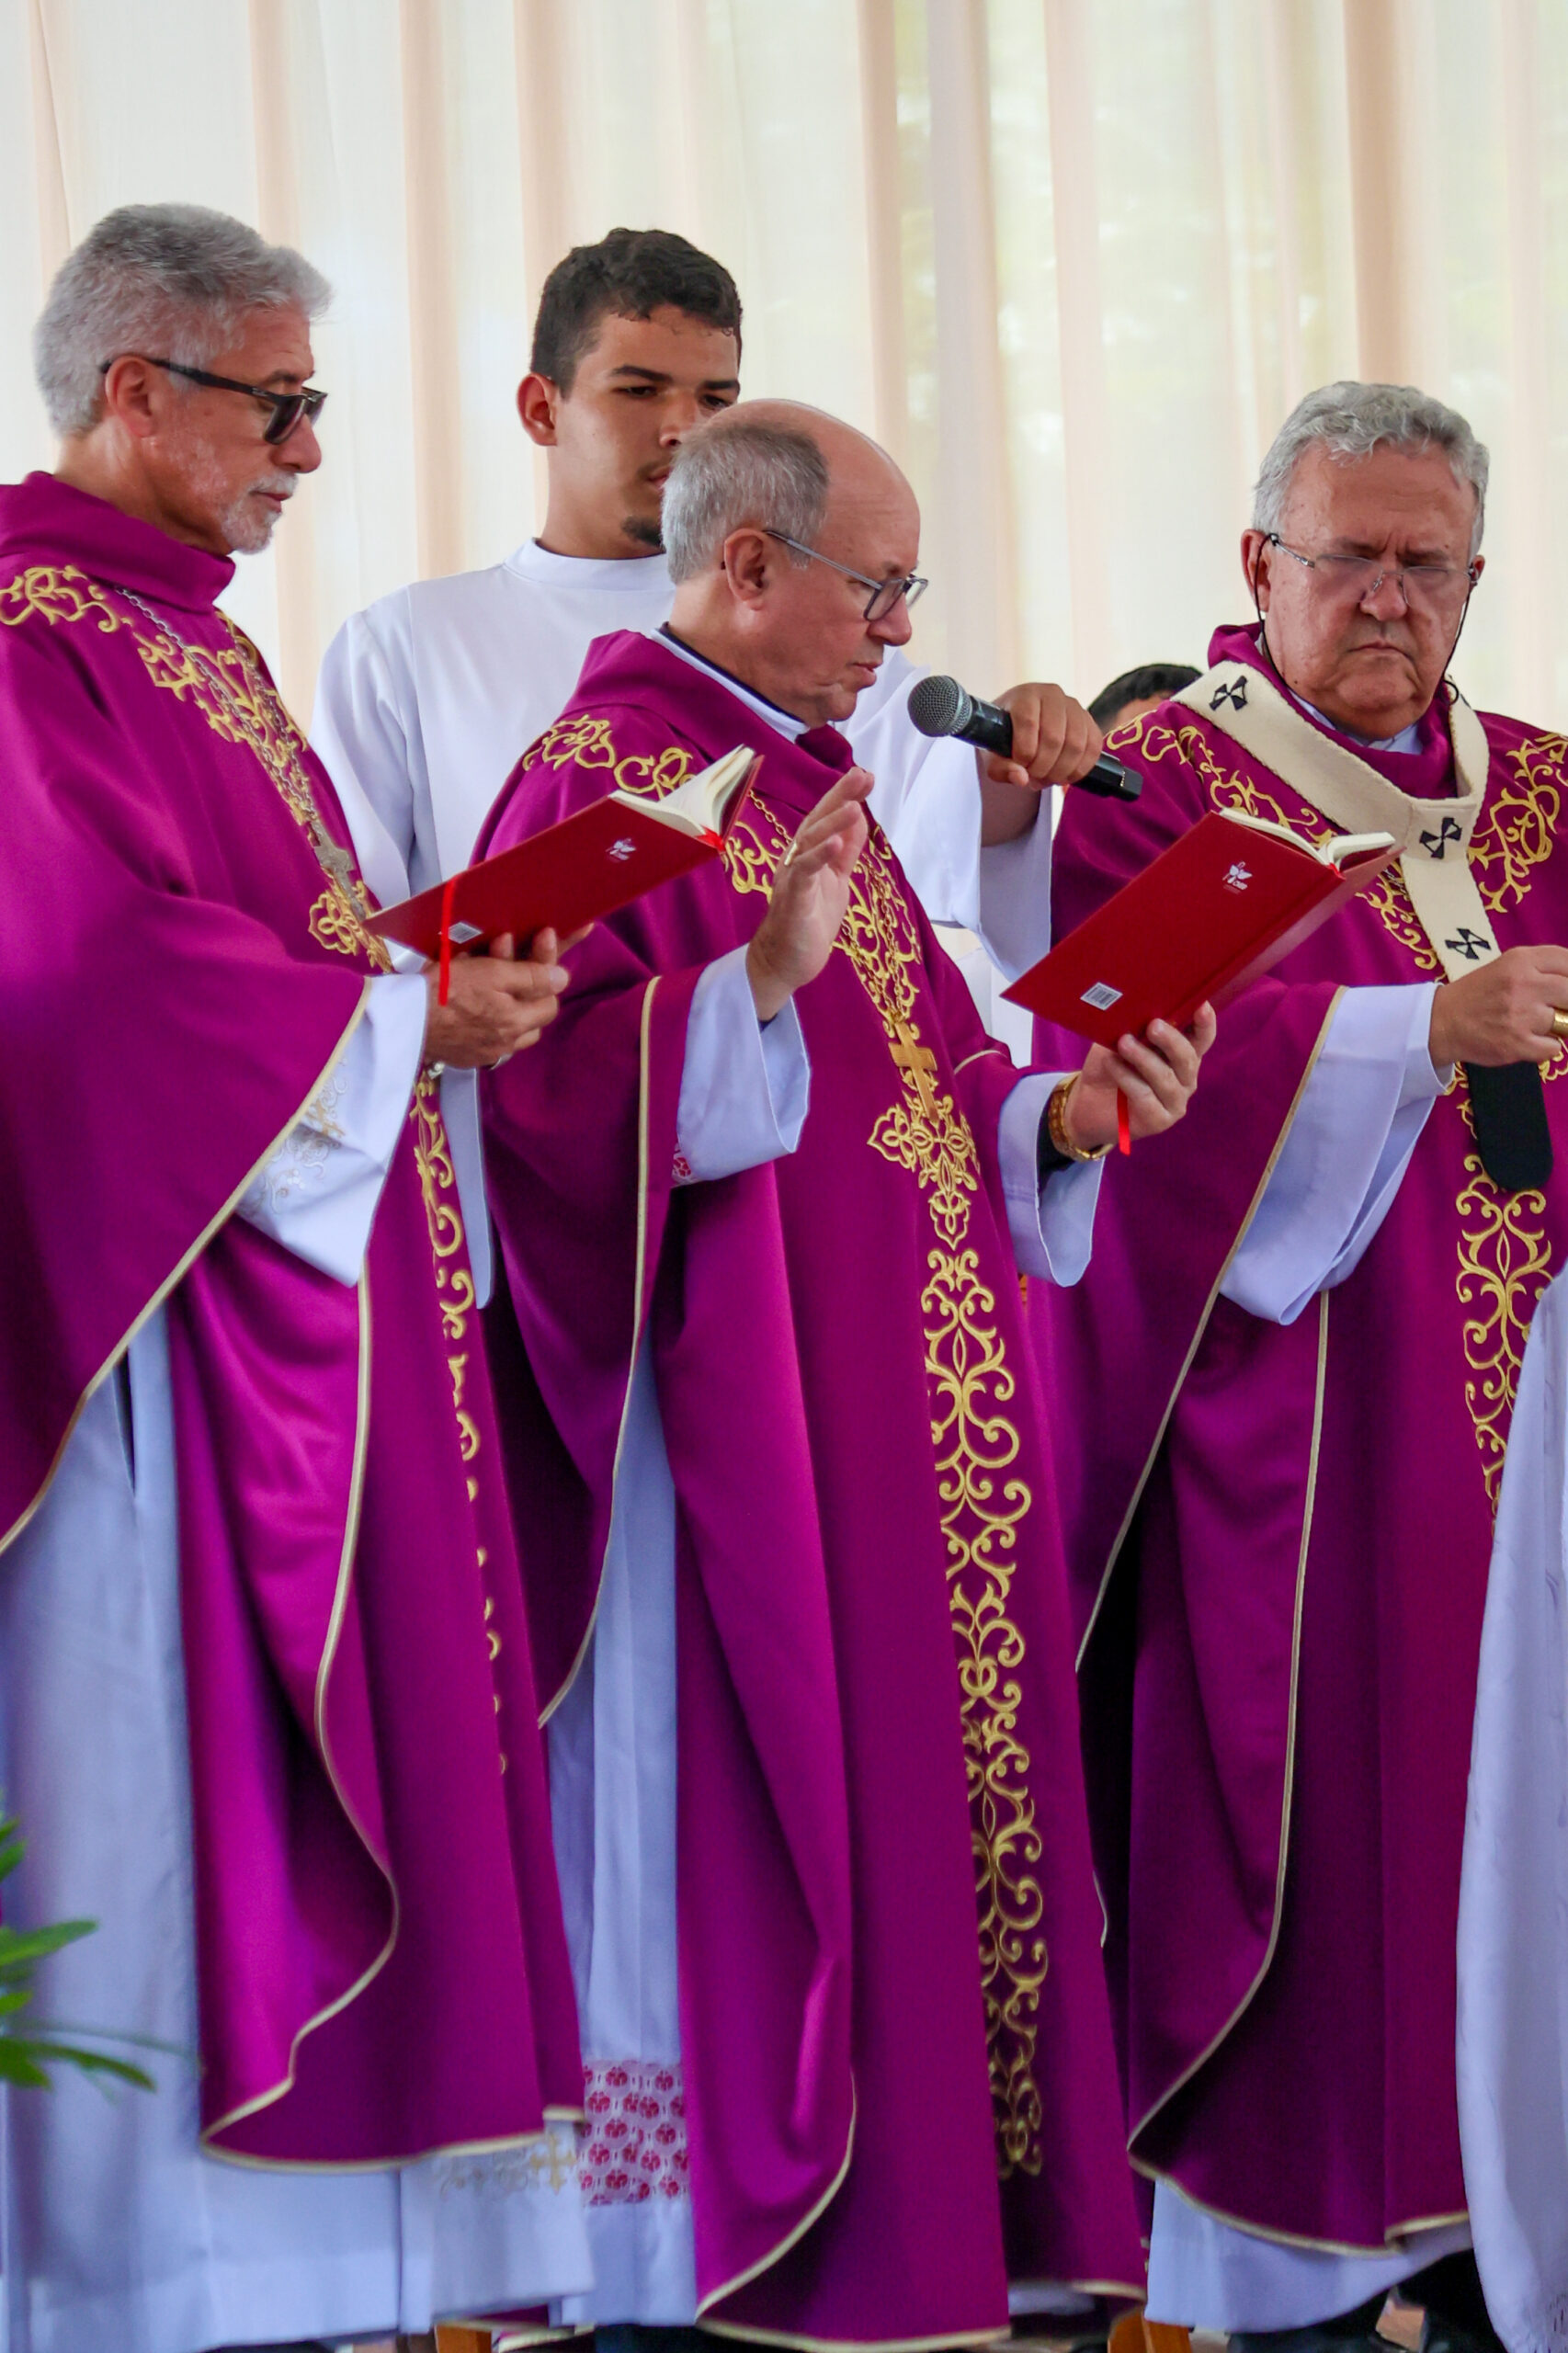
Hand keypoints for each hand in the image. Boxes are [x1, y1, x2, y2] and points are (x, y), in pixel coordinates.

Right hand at [423, 927, 572, 1066]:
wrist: (402, 1019)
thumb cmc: (446, 990)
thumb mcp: (492, 972)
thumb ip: (531, 976)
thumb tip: (563, 979)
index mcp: (516, 1023)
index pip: (550, 1004)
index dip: (546, 979)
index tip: (536, 954)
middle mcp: (505, 1044)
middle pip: (532, 1019)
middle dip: (527, 993)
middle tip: (511, 967)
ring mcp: (483, 1053)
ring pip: (510, 1030)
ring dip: (508, 1008)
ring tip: (493, 984)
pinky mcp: (462, 1056)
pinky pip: (485, 1038)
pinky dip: (485, 1020)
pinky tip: (472, 1005)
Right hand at [746, 768, 872, 1021]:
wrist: (787, 961)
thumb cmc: (810, 918)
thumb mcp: (836, 878)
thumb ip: (845, 850)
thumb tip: (859, 818)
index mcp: (807, 852)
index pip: (826, 817)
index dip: (843, 794)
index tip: (866, 775)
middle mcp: (795, 858)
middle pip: (816, 821)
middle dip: (840, 797)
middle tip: (863, 777)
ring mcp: (792, 877)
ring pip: (809, 842)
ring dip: (832, 823)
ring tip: (854, 806)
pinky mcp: (792, 898)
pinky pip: (804, 872)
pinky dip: (819, 856)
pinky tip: (835, 843)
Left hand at [978, 683, 1102, 844]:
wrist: (1022, 726)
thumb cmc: (1004, 738)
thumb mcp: (992, 754)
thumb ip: (999, 767)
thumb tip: (1021, 778)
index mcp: (1025, 695)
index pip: (1028, 723)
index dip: (1024, 752)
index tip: (1020, 766)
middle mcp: (1052, 694)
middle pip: (1054, 737)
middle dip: (1043, 767)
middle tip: (1033, 778)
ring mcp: (1074, 706)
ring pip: (1076, 745)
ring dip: (1061, 771)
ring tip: (1047, 779)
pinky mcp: (1089, 721)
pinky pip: (1093, 748)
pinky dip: (1080, 769)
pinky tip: (1065, 776)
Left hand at [1064, 1006, 1217, 1150]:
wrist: (1087, 1101)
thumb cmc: (1111, 1064)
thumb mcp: (1121, 1038)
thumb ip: (1136, 1026)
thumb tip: (1139, 1007)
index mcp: (1182, 1053)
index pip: (1202, 1038)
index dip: (1205, 1023)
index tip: (1201, 1006)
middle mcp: (1185, 1078)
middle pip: (1188, 1058)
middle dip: (1171, 1040)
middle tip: (1153, 1025)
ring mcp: (1175, 1102)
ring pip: (1166, 1078)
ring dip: (1143, 1058)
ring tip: (1123, 1042)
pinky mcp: (1159, 1121)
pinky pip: (1146, 1097)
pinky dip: (1127, 1078)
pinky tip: (1112, 1064)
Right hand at [1428, 945, 1567, 1067]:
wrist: (1442, 1021)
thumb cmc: (1479, 993)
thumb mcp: (1507, 966)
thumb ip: (1541, 967)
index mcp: (1520, 960)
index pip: (1567, 961)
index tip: (1565, 987)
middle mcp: (1522, 984)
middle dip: (1566, 1003)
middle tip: (1555, 1009)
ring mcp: (1520, 1015)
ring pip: (1564, 1022)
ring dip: (1554, 1027)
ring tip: (1532, 1025)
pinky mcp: (1517, 1043)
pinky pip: (1554, 1048)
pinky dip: (1546, 1047)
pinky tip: (1530, 1041)